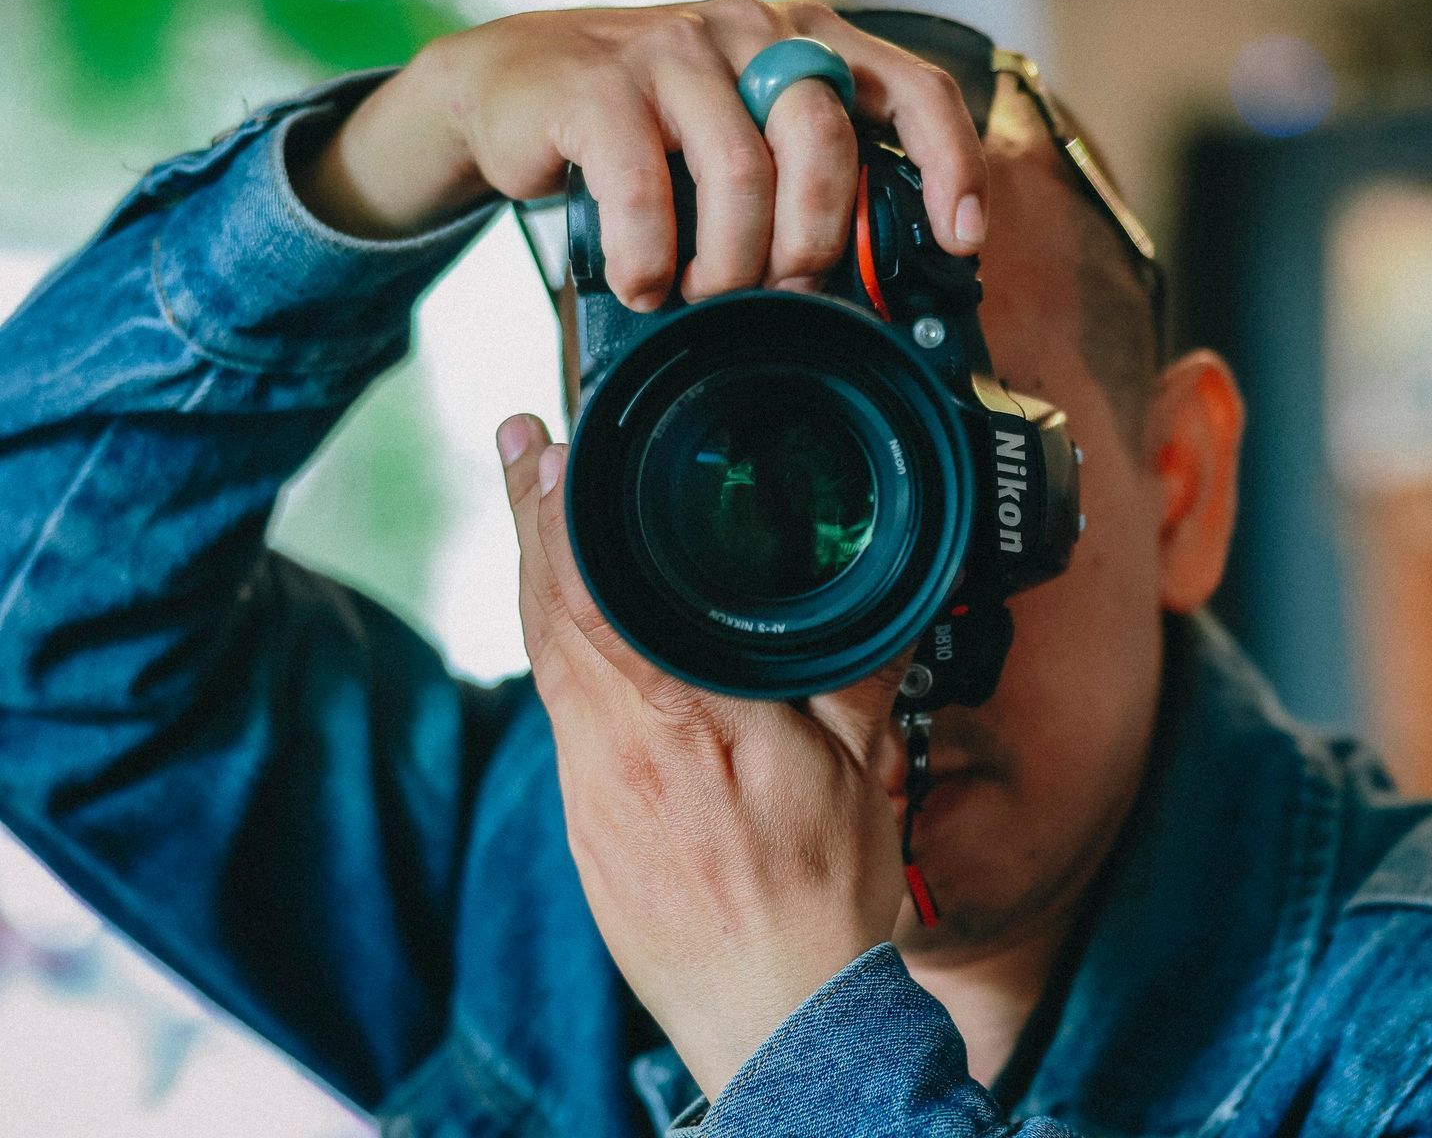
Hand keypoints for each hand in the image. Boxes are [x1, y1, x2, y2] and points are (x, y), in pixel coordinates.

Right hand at [290, 0, 987, 303]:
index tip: (961, 239)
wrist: (509, 88)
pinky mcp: (595, 86)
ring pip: (740, 173)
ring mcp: (671, 50)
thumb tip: (873, 291)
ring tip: (701, 298)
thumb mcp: (741, 138)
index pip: (911, 87)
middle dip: (814, 241)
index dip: (951, 164)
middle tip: (786, 295)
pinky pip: (645, 189)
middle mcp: (749, 32)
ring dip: (729, 265)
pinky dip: (652, 258)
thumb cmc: (648, 130)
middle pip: (824, 140)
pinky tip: (645, 285)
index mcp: (806, 41)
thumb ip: (805, 182)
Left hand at [495, 413, 910, 1101]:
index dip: (558, 514)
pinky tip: (578, 632)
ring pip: (547, 664)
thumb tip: (878, 599)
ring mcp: (590, 795)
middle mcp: (619, 752)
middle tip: (519, 445)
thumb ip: (857, 672)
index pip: (597, 594)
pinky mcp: (585, 832)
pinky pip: (562, 718)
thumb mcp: (860, 769)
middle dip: (530, 520)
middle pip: (548, 613)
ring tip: (543, 519)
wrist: (776, 1021)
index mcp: (690, 720)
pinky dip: (560, 654)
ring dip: (540, 583)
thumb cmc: (823, 900)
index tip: (544, 447)